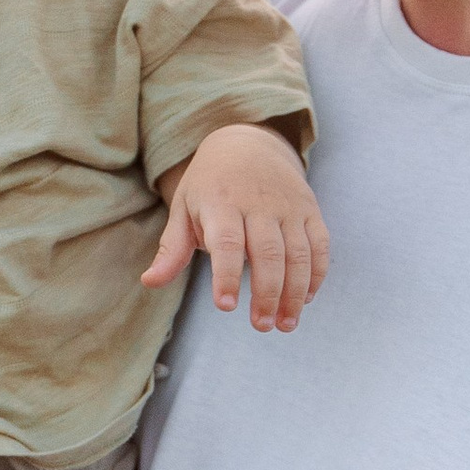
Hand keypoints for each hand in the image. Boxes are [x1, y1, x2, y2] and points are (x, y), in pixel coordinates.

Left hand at [142, 122, 328, 330]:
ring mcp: (288, 207)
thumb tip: (150, 282)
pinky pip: (320, 246)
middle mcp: (259, 204)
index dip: (226, 275)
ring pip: (299, 254)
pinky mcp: (309, 210)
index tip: (226, 306)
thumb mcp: (184, 208)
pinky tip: (305, 299)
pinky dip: (316, 275)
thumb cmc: (209, 185)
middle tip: (261, 326)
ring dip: (295, 293)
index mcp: (222, 203)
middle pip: (269, 253)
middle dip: (267, 294)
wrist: (247, 143)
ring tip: (285, 324)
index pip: (227, 243)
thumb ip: (171, 249)